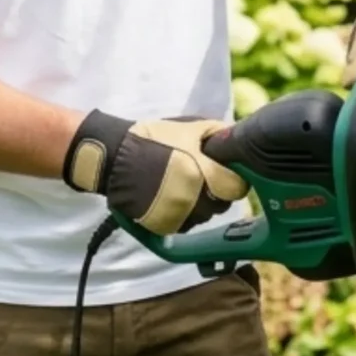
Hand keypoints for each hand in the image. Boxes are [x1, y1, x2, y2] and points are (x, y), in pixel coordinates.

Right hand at [61, 111, 249, 234]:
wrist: (114, 158)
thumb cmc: (155, 139)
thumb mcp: (190, 128)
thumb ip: (219, 134)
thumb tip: (242, 140)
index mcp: (203, 173)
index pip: (237, 188)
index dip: (233, 180)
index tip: (226, 174)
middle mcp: (193, 199)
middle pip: (222, 204)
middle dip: (217, 192)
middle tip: (202, 178)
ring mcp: (178, 216)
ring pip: (204, 217)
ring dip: (200, 205)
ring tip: (183, 186)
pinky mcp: (163, 227)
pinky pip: (184, 225)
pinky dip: (183, 214)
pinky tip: (172, 197)